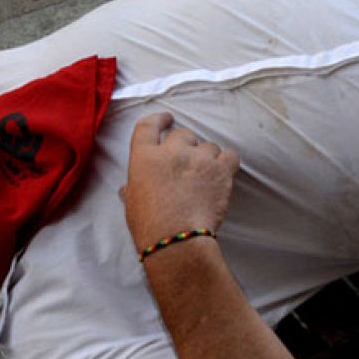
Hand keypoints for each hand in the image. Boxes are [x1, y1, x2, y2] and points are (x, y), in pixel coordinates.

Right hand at [120, 114, 239, 250]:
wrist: (177, 239)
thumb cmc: (149, 225)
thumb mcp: (132, 203)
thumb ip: (133, 188)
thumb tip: (129, 189)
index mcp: (145, 156)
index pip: (148, 125)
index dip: (160, 120)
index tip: (167, 119)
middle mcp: (172, 151)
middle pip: (183, 134)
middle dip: (186, 146)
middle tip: (187, 164)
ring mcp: (199, 158)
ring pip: (208, 146)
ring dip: (207, 157)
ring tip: (204, 176)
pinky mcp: (220, 170)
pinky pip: (229, 155)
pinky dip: (227, 162)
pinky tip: (223, 173)